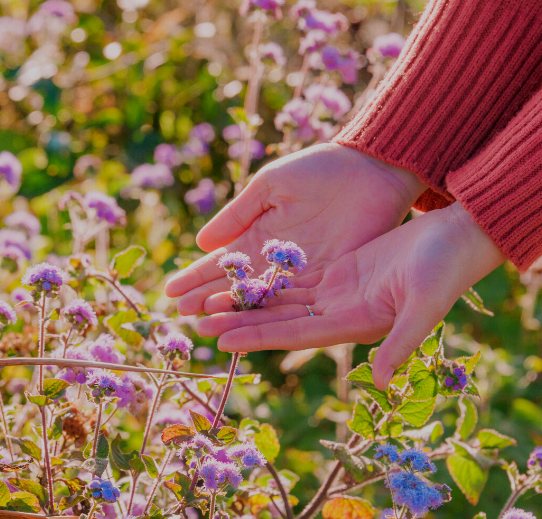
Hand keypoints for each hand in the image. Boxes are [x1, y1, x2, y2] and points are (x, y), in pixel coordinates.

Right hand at [164, 143, 425, 313]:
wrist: (370, 169)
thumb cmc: (318, 169)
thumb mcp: (270, 186)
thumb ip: (238, 213)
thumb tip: (202, 242)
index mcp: (258, 235)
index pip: (221, 262)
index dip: (196, 277)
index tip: (170, 292)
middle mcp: (276, 261)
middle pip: (237, 287)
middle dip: (209, 300)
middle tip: (181, 315)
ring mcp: (301, 274)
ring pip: (262, 300)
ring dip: (235, 314)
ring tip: (207, 326)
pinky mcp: (328, 281)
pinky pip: (296, 303)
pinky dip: (272, 315)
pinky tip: (249, 327)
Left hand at [195, 203, 505, 389]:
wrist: (459, 237)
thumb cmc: (447, 268)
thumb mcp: (425, 305)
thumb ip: (402, 342)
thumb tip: (383, 381)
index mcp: (356, 325)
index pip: (295, 335)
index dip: (258, 338)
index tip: (222, 341)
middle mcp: (342, 314)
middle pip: (281, 319)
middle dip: (241, 320)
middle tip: (199, 321)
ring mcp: (339, 292)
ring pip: (283, 298)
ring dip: (249, 300)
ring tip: (210, 299)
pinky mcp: (342, 270)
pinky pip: (297, 275)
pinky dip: (269, 277)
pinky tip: (242, 275)